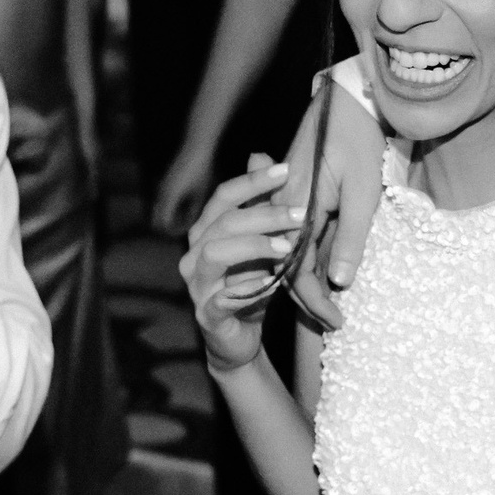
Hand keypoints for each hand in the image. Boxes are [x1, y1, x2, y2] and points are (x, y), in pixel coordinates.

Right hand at [152, 136, 218, 235]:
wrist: (197, 145)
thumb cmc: (202, 169)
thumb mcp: (202, 193)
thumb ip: (195, 211)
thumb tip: (193, 225)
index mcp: (169, 197)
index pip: (163, 223)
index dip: (174, 231)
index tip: (189, 230)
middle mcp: (161, 192)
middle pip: (157, 218)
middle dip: (170, 225)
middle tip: (188, 226)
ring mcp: (162, 185)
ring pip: (160, 209)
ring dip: (172, 215)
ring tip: (191, 214)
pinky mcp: (166, 180)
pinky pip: (164, 200)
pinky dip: (173, 206)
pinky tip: (189, 201)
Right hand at [178, 156, 301, 372]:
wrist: (240, 339)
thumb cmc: (252, 284)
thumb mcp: (261, 241)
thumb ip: (258, 202)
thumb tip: (258, 154)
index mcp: (206, 231)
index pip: (223, 196)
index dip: (253, 181)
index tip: (287, 169)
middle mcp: (194, 253)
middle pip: (223, 222)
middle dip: (264, 214)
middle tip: (300, 214)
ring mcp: (196, 285)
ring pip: (215, 254)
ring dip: (254, 246)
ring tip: (288, 249)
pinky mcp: (206, 315)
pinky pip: (221, 298)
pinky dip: (246, 290)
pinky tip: (271, 285)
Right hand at [282, 82, 383, 333]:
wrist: (350, 98)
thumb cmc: (360, 139)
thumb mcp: (363, 193)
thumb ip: (349, 238)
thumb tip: (338, 282)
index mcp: (294, 208)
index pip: (295, 268)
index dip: (315, 300)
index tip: (337, 322)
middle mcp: (280, 207)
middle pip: (286, 265)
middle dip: (309, 299)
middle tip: (335, 323)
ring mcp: (283, 201)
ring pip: (286, 253)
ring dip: (307, 282)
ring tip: (330, 306)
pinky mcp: (291, 195)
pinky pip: (292, 236)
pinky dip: (306, 260)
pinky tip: (323, 274)